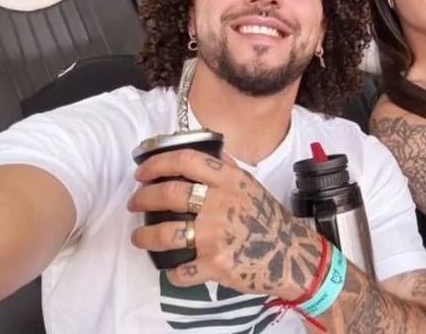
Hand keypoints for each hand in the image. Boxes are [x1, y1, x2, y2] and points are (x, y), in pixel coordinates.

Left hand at [127, 148, 322, 300]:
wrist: (290, 254)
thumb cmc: (269, 219)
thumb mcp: (251, 186)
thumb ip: (227, 170)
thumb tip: (207, 153)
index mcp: (230, 181)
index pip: (187, 161)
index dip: (157, 164)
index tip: (143, 173)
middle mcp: (222, 204)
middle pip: (169, 194)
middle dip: (143, 198)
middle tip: (135, 203)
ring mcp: (217, 236)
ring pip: (166, 233)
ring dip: (144, 236)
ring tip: (138, 237)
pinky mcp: (215, 265)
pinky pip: (181, 270)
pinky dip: (171, 272)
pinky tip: (170, 268)